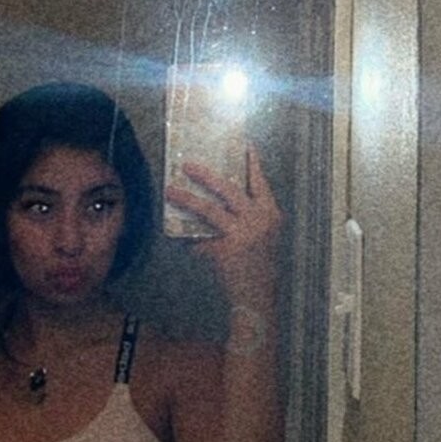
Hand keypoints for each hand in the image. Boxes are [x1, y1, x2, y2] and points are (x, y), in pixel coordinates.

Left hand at [166, 144, 282, 293]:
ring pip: (209, 210)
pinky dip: (192, 241)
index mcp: (270, 213)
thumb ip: (246, 217)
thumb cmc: (259, 265)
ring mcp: (243, 234)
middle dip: (206, 175)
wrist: (258, 299)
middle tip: (188, 165)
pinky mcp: (227, 250)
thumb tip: (215, 199)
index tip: (243, 142)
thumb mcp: (262, 236)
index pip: (259, 181)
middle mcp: (259, 220)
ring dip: (187, 199)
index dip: (251, 161)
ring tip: (170, 191)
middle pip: (229, 189)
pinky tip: (182, 241)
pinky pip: (201, 240)